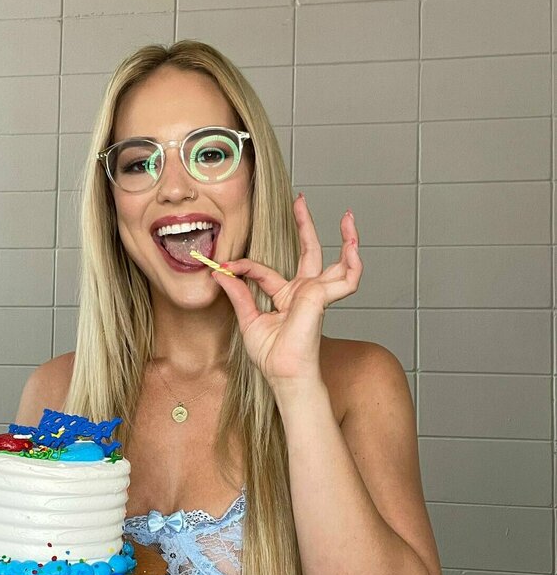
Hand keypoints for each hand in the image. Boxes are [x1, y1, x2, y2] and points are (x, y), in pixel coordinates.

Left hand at [211, 194, 361, 384]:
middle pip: (310, 252)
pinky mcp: (322, 297)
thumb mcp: (249, 320)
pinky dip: (352, 263)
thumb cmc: (272, 357)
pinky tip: (354, 248)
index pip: (265, 272)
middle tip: (301, 200)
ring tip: (349, 219)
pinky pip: (346, 278)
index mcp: (287, 298)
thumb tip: (219, 273)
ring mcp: (316, 294)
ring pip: (340, 263)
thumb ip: (238, 294)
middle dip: (306, 225)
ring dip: (348, 240)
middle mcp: (304, 293)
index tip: (224, 265)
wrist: (284, 374)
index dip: (243, 267)